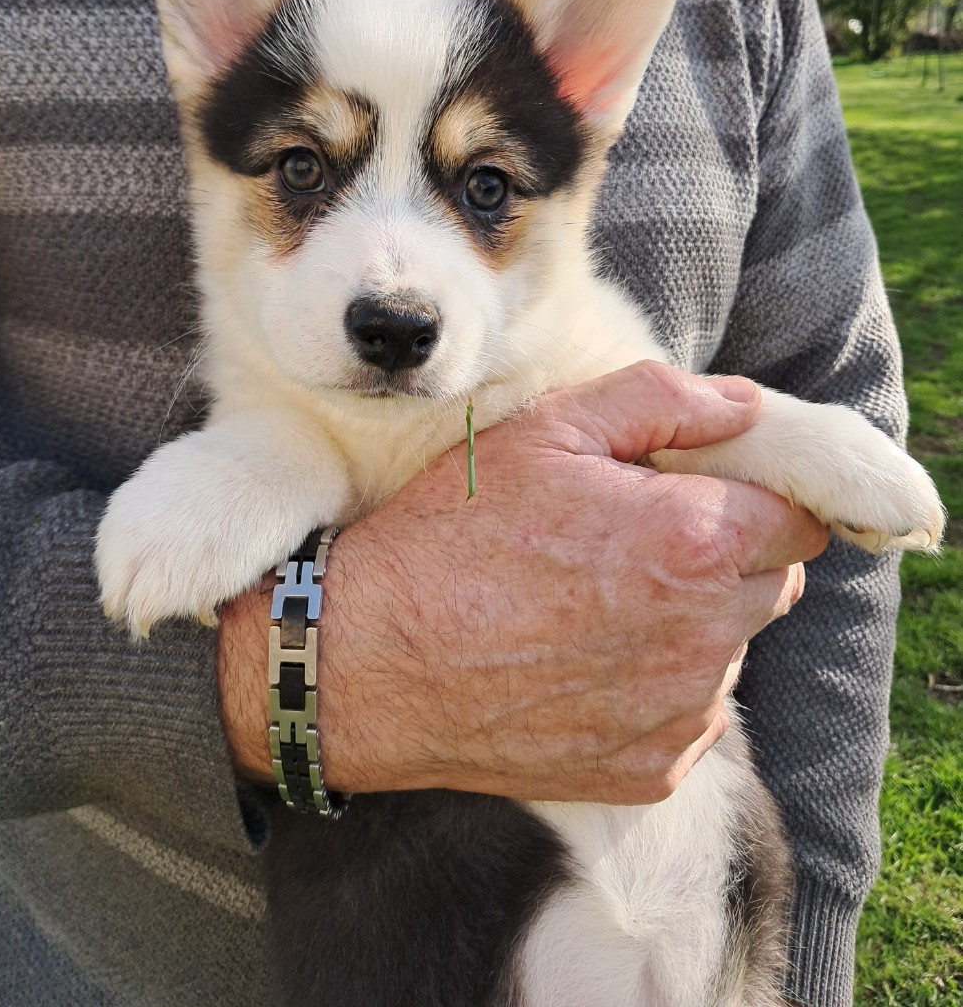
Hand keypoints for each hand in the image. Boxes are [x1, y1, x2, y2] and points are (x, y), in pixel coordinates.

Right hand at [218, 360, 826, 803]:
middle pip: (775, 581)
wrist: (368, 661)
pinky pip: (691, 711)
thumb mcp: (546, 430)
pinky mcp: (650, 770)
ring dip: (694, 618)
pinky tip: (583, 656)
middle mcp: (704, 638)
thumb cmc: (450, 534)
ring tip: (598, 597)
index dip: (763, 493)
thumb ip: (661, 401)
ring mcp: (679, 712)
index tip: (713, 487)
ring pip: (733, 647)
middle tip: (641, 533)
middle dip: (729, 550)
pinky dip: (660, 681)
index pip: (803, 518)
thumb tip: (746, 406)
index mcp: (692, 543)